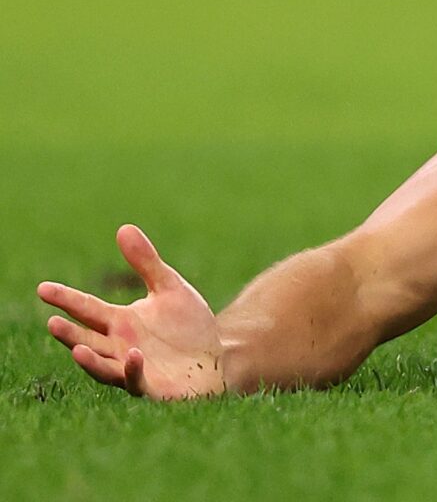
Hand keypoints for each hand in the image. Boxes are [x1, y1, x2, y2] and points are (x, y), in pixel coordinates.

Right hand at [38, 225, 226, 399]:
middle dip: (69, 333)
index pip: (87, 308)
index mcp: (120, 321)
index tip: (43, 288)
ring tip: (75, 348)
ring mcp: (132, 368)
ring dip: (89, 360)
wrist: (216, 356)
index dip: (66, 299)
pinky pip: (136, 380)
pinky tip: (133, 354)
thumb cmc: (187, 326)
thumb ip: (146, 263)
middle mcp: (119, 346)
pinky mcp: (152, 385)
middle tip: (52, 321)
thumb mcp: (168, 288)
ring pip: (102, 367)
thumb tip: (124, 228)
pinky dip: (131, 369)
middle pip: (87, 339)